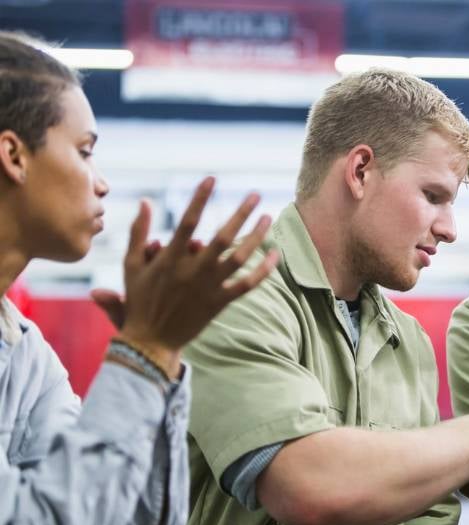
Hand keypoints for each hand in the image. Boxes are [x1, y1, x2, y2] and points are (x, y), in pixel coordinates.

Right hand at [92, 177, 278, 376]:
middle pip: (221, 238)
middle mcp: (191, 271)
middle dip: (240, 214)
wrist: (149, 340)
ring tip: (268, 218)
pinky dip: (263, 271)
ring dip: (256, 237)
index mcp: (168, 258)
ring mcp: (208, 288)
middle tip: (255, 195)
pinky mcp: (219, 303)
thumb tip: (146, 201)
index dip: (200, 199)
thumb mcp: (131, 265)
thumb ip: (139, 232)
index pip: (187, 222)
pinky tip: (276, 254)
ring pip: (238, 259)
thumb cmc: (139, 300)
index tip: (212, 179)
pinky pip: (246, 285)